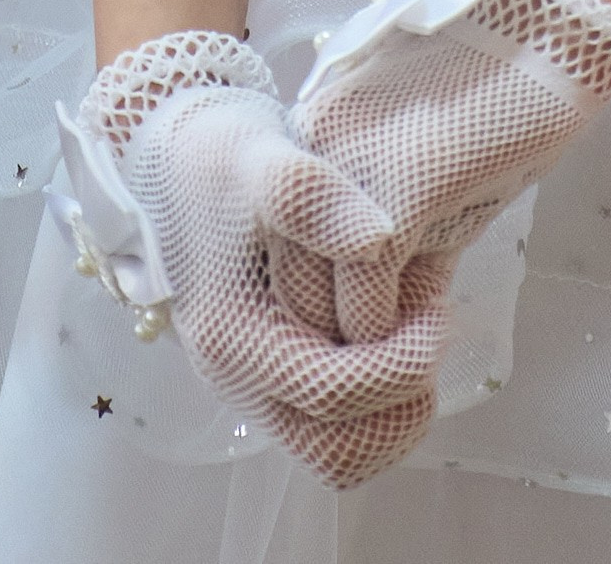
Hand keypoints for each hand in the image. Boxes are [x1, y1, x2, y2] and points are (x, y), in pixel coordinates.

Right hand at [57, 31, 446, 489]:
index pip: (334, 394)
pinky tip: (394, 336)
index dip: (402, 363)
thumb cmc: (216, 160)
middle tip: (432, 327)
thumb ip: (313, 198)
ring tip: (419, 336)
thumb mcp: (263, 160)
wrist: (171, 164)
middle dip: (401, 401)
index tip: (438, 308)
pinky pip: (329, 425)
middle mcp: (239, 381)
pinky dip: (373, 401)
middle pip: (336, 450)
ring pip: (335, 450)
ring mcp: (253, 385)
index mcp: (236, 339)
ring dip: (391, 412)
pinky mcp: (270, 373)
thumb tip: (379, 237)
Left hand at [286, 0, 610, 336]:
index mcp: (314, 136)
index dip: (324, 302)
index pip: (285, 246)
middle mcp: (312, 152)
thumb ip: (400, 228)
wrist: (548, 30)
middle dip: (332, 338)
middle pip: (289, 282)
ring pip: (320, 304)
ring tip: (402, 362)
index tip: (363, 329)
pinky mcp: (395, 197)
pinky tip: (430, 334)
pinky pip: (369, 302)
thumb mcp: (431, 164)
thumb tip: (385, 311)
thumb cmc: (500, 90)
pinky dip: (395, 337)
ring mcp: (347, 174)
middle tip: (380, 365)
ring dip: (362, 349)